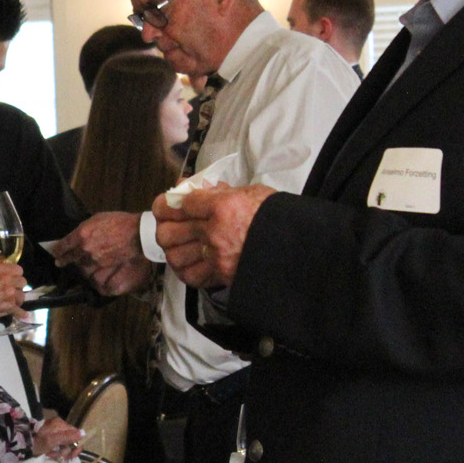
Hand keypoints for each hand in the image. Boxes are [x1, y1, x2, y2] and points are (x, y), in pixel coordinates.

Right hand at [0, 260, 26, 319]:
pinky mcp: (10, 306)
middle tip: (11, 290)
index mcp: (1, 270)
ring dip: (17, 299)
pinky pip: (19, 310)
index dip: (15, 275)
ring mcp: (10, 293)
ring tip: (9, 302)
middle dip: (17, 286)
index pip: (19, 270)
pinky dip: (21, 313)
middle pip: (22, 282)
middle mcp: (8, 280)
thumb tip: (7, 276)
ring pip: (22, 296)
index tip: (12, 279)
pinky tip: (24, 315)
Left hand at [33, 417, 82, 460]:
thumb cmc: (37, 441)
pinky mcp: (50, 438)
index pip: (76, 435)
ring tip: (50, 455)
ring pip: (64, 445)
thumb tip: (83, 432)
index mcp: (60, 424)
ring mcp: (54, 432)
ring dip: (59, 453)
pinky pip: (58, 446)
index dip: (76, 446)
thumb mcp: (53, 440)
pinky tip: (49, 454)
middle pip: (71, 440)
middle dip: (65, 451)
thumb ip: (68, 437)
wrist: (22, 443)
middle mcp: (59, 426)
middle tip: (58, 457)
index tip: (71, 456)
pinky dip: (55, 451)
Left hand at [55, 210, 153, 294]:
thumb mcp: (97, 218)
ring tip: (74, 265)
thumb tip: (77, 235)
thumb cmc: (118, 221)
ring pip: (80, 265)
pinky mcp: (104, 265)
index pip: (64, 245)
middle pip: (69, 258)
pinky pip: (92, 269)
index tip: (54, 252)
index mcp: (82, 233)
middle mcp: (85, 248)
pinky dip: (88, 269)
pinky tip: (87, 268)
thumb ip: (85, 228)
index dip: (57, 250)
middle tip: (59, 262)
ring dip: (76, 265)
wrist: (135, 233)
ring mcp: (94, 258)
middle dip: (63, 260)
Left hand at [153, 184, 273, 289]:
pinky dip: (185, 270)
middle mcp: (215, 232)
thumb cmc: (276, 215)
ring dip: (172, 249)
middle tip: (171, 223)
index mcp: (222, 206)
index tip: (170, 203)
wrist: (298, 245)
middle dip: (165, 226)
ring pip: (174, 256)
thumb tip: (190, 186)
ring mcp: (217, 256)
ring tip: (179, 243)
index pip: (180, 203)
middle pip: (168, 232)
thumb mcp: (249, 192)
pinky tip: (190, 261)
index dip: (170, 202)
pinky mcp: (222, 274)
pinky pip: (190, 276)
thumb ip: (217, 190)